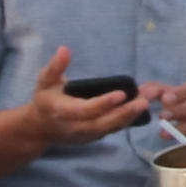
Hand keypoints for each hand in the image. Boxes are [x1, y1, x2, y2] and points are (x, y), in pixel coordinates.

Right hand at [23, 47, 153, 150]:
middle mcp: (74, 127)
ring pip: (109, 128)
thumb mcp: (44, 82)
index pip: (84, 110)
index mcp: (62, 112)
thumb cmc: (45, 100)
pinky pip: (111, 130)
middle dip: (123, 113)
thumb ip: (55, 67)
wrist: (40, 128)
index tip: (121, 93)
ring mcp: (85, 135)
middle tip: (144, 101)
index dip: (103, 103)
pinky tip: (141, 109)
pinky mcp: (93, 137)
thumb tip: (64, 49)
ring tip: (146, 103)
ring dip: (129, 117)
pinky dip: (127, 121)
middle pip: (101, 123)